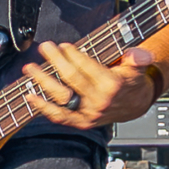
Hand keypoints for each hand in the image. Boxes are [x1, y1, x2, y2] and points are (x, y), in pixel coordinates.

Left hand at [22, 42, 159, 131]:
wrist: (134, 105)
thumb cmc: (130, 81)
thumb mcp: (137, 67)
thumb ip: (139, 58)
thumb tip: (138, 54)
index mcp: (112, 85)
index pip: (87, 67)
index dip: (74, 55)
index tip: (64, 45)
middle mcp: (99, 101)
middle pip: (72, 79)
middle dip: (56, 61)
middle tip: (45, 47)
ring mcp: (88, 114)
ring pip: (61, 98)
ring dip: (43, 82)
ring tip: (30, 68)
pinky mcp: (81, 122)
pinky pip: (59, 116)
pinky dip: (43, 107)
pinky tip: (31, 96)